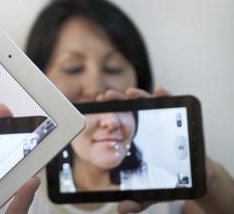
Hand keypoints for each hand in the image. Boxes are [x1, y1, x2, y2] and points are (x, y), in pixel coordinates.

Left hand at [97, 86, 169, 213]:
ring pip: (147, 104)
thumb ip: (137, 199)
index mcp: (134, 140)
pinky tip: (160, 91)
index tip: (97, 108)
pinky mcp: (176, 118)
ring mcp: (160, 121)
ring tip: (130, 92)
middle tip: (107, 97)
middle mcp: (145, 127)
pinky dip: (165, 96)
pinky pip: (171, 104)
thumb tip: (122, 208)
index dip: (108, 116)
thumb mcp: (151, 190)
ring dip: (138, 95)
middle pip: (129, 110)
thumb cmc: (170, 177)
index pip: (119, 124)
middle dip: (117, 101)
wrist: (196, 173)